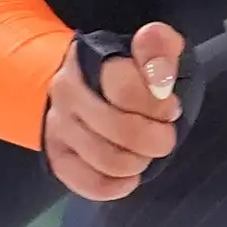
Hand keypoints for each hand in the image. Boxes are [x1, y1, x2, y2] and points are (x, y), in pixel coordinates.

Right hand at [45, 21, 184, 201]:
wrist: (87, 91)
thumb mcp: (151, 53)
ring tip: (146, 153)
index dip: (158, 105)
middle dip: (156, 138)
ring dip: (139, 162)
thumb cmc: (131, 75)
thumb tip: (150, 40)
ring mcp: (58, 126)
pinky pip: (89, 183)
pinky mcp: (56, 157)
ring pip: (107, 159)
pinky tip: (130, 176)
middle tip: (164, 135)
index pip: (125, 88)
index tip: (170, 109)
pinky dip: (117, 186)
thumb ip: (159, 47)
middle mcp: (66, 91)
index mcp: (90, 60)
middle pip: (121, 129)